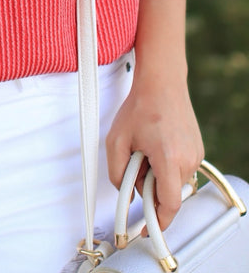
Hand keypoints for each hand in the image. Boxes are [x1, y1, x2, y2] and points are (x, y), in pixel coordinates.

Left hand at [105, 72, 203, 230]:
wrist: (162, 83)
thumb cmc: (139, 107)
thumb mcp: (116, 140)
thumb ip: (117, 173)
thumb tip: (128, 196)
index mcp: (168, 158)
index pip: (169, 204)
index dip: (157, 221)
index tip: (148, 230)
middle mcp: (187, 159)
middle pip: (168, 194)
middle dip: (149, 187)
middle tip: (136, 164)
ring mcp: (195, 155)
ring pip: (174, 182)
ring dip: (157, 175)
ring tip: (146, 148)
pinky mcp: (197, 151)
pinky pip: (180, 170)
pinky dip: (166, 166)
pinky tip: (156, 145)